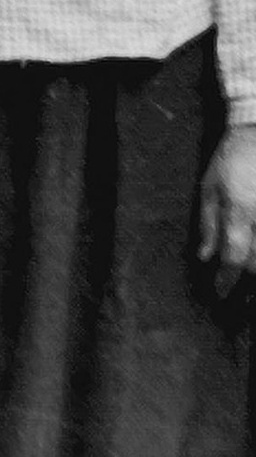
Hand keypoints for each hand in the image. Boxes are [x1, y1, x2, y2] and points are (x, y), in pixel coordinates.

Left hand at [199, 128, 255, 290]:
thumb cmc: (232, 158)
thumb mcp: (209, 186)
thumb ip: (208, 223)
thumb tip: (205, 256)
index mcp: (240, 210)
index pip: (233, 257)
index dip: (226, 281)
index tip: (219, 295)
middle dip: (249, 284)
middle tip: (239, 299)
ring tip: (251, 287)